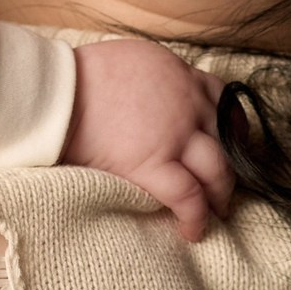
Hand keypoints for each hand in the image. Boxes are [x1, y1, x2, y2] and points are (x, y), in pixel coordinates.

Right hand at [63, 38, 233, 240]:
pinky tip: (191, 230)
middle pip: (228, 139)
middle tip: (224, 184)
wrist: (58, 94)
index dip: (231, 126)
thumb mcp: (133, 59)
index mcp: (178, 74)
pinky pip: (189, 197)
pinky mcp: (153, 166)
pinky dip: (196, 217)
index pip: (222, 99)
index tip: (230, 143)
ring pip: (218, 170)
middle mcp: (186, 103)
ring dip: (221, 194)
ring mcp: (174, 135)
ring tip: (215, 211)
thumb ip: (159, 78)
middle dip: (232, 166)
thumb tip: (165, 96)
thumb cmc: (82, 76)